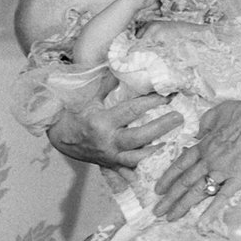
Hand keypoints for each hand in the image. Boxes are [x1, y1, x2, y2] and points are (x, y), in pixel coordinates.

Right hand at [47, 93, 182, 169]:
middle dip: (161, 127)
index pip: (131, 110)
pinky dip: (145, 169)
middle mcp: (108, 142)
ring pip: (137, 159)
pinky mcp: (112, 167)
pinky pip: (130, 172)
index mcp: (102, 122)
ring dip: (157, 151)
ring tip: (173, 141)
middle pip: (139, 137)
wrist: (61, 138)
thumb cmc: (76, 116)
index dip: (151, 102)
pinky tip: (160, 163)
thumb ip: (108, 85)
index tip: (168, 95)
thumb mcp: (90, 98)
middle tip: (179, 117)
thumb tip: (122, 67)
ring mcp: (110, 157)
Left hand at [153, 93, 240, 220]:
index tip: (158, 189)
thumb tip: (198, 134)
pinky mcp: (240, 177)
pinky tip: (201, 222)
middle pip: (184, 181)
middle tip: (157, 211)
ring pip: (198, 191)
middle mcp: (209, 159)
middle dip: (169, 198)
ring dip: (182, 206)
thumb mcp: (219, 111)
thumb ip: (205, 124)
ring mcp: (224, 170)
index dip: (167, 178)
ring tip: (170, 217)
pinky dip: (211, 210)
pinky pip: (223, 197)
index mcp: (204, 143)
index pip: (180, 164)